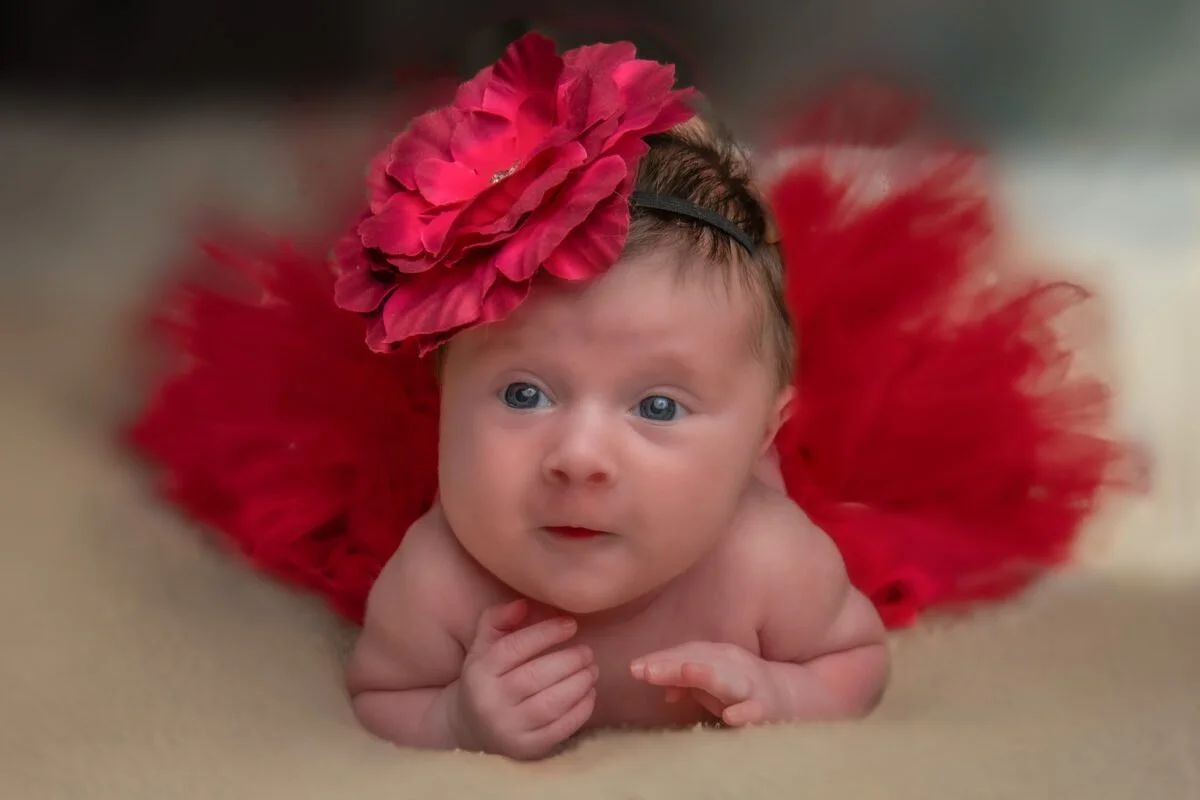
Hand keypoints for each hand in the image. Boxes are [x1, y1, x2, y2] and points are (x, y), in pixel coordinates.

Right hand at [449, 599, 597, 759]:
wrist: (471, 728)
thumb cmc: (486, 678)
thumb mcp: (483, 646)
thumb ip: (498, 619)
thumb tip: (523, 604)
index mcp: (479, 672)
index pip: (514, 648)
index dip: (545, 633)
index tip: (570, 625)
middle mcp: (490, 702)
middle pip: (534, 676)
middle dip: (569, 661)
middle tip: (587, 652)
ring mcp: (508, 728)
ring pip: (550, 704)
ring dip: (579, 684)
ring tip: (592, 670)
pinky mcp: (526, 749)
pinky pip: (560, 729)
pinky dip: (581, 710)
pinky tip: (590, 694)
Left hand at [630, 641, 786, 726]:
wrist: (792, 697)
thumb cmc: (740, 689)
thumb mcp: (710, 683)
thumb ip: (683, 682)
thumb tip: (662, 690)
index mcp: (717, 656)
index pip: (684, 653)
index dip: (660, 660)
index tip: (634, 668)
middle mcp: (733, 665)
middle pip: (699, 660)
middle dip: (671, 665)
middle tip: (643, 670)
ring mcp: (750, 685)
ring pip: (727, 679)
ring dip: (704, 675)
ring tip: (683, 674)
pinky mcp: (766, 708)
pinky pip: (755, 710)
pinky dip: (744, 713)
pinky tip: (730, 717)